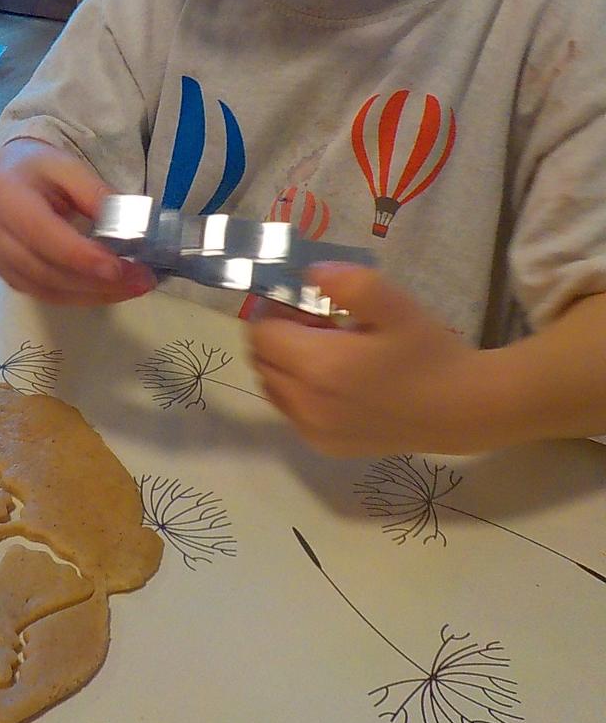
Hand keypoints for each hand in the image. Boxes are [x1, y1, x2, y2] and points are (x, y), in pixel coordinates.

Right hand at [0, 138, 155, 305]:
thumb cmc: (39, 169)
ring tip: (133, 286)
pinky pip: (44, 295)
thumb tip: (129, 227)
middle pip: (47, 270)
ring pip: (47, 290)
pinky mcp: (6, 276)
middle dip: (98, 281)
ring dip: (94, 294)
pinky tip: (109, 289)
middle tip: (142, 279)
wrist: (7, 176)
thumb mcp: (69, 167)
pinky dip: (80, 296)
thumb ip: (96, 194)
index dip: (81, 256)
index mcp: (6, 198)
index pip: (44, 235)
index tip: (119, 267)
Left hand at [246, 264, 501, 456]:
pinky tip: (340, 380)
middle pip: (261, 360)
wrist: (462, 410)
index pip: (260, 333)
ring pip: (272, 387)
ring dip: (286, 363)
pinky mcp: (325, 446)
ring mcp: (313, 431)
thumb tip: (309, 275)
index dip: (276, 310)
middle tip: (320, 322)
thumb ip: (346, 282)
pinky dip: (299, 390)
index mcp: (318, 367)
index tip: (307, 302)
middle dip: (279, 335)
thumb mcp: (393, 303)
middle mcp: (306, 405)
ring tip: (331, 351)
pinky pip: (291, 411)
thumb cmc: (428, 352)